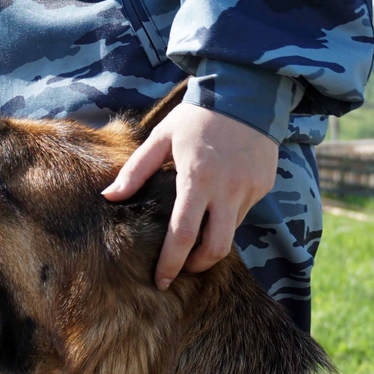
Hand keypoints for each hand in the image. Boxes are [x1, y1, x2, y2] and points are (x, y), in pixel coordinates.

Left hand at [102, 104, 278, 289]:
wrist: (246, 93)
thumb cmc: (198, 115)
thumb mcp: (162, 136)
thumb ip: (136, 170)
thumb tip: (109, 197)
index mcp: (197, 178)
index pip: (183, 235)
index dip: (171, 264)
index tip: (161, 281)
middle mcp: (227, 190)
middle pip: (215, 249)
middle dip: (197, 265)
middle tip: (182, 268)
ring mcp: (249, 190)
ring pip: (230, 231)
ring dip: (212, 236)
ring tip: (197, 227)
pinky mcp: (263, 186)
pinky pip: (243, 212)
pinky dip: (227, 214)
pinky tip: (218, 196)